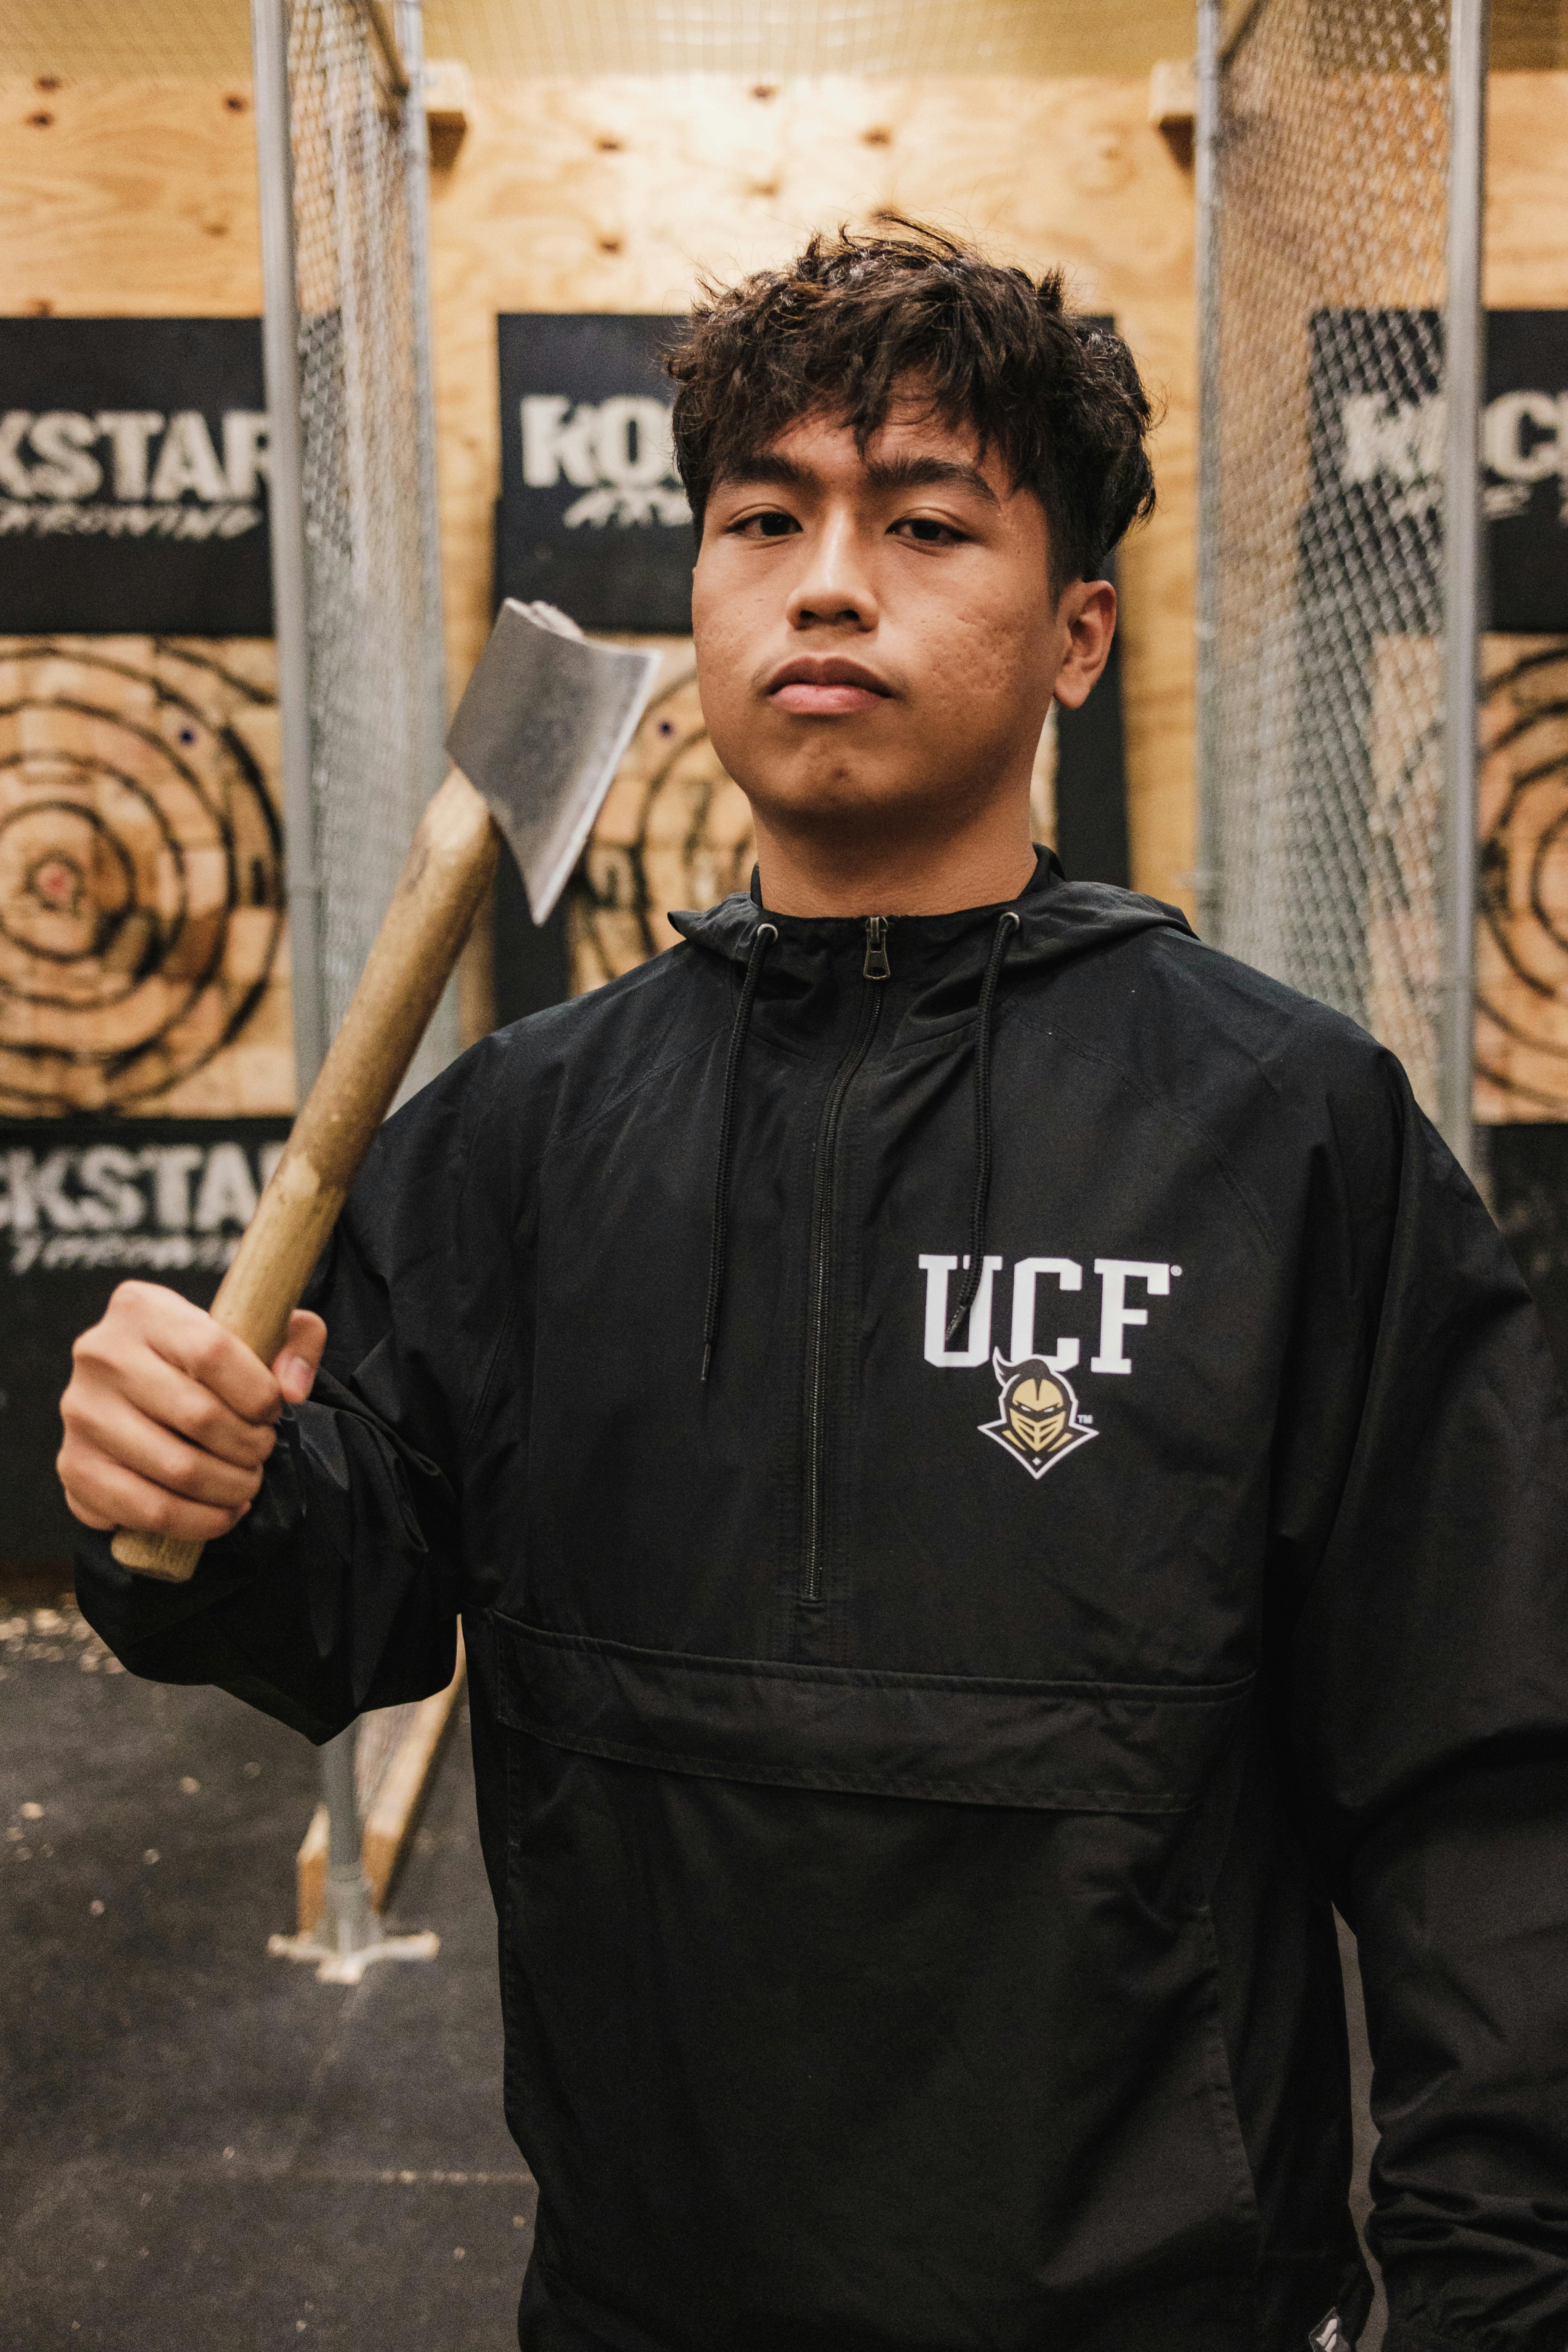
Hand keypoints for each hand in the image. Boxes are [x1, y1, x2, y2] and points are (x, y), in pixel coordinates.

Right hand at [58, 1282, 327, 1545]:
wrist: (141, 1387)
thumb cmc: (207, 1357)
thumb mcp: (256, 1326)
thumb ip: (295, 1338)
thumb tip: (293, 1388)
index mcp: (141, 1308)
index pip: (212, 1352)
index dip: (258, 1392)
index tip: (274, 1411)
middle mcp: (99, 1355)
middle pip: (197, 1416)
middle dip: (249, 1447)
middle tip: (262, 1453)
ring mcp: (80, 1413)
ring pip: (175, 1470)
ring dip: (229, 1489)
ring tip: (247, 1484)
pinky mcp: (74, 1466)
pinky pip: (144, 1510)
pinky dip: (195, 1522)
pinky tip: (220, 1513)